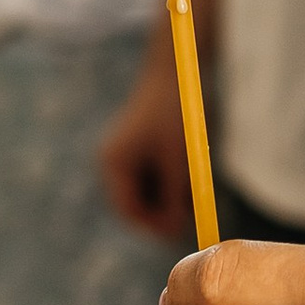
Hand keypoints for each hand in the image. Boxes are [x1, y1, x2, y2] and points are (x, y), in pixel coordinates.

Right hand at [101, 39, 194, 241]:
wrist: (175, 74)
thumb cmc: (175, 114)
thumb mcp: (177, 158)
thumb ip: (173, 195)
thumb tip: (174, 230)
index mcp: (114, 164)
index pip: (128, 209)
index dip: (153, 224)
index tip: (181, 231)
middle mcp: (113, 163)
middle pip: (135, 204)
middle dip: (162, 212)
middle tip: (191, 215)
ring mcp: (124, 157)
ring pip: (148, 191)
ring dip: (169, 195)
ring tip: (190, 169)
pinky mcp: (138, 151)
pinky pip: (154, 177)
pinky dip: (170, 180)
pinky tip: (186, 160)